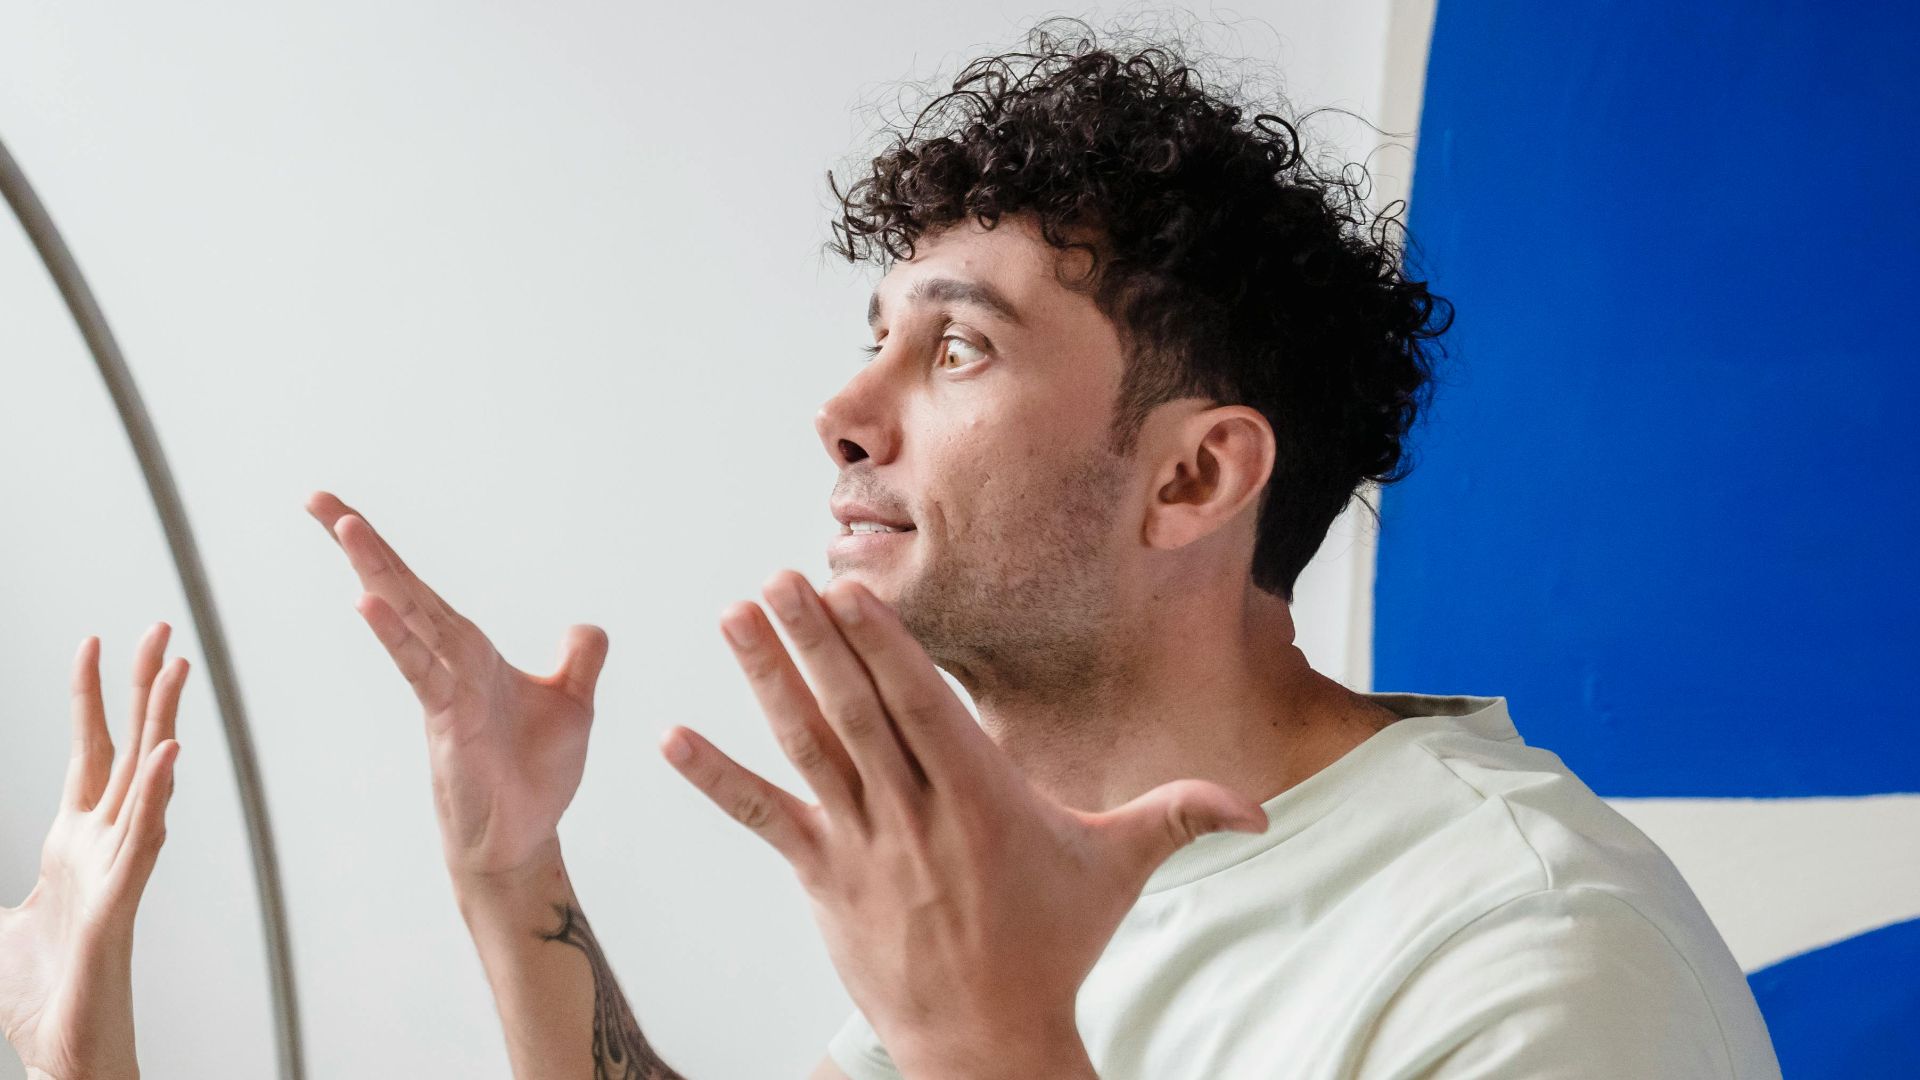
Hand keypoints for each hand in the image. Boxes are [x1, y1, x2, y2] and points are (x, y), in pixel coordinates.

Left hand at [1, 625, 185, 1079]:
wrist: (65, 1055)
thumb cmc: (44, 998)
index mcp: (73, 840)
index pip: (88, 750)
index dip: (88, 696)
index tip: (92, 640)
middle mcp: (101, 843)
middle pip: (129, 746)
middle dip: (142, 686)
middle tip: (161, 628)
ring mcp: (115, 869)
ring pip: (146, 778)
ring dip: (162, 722)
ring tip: (175, 669)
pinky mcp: (116, 902)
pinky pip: (143, 838)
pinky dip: (155, 794)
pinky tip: (168, 756)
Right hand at [306, 491, 608, 882]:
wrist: (524, 838)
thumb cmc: (536, 777)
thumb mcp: (572, 706)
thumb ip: (579, 662)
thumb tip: (587, 627)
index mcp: (472, 654)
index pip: (424, 592)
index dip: (389, 554)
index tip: (343, 512)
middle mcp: (450, 662)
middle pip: (402, 590)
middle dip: (362, 545)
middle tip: (315, 497)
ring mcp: (443, 688)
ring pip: (406, 618)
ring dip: (376, 571)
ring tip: (342, 524)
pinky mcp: (447, 719)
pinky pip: (420, 668)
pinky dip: (396, 635)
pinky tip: (369, 603)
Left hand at [661, 573, 1268, 1079]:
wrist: (987, 1042)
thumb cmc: (1053, 949)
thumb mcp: (1119, 872)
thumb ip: (1179, 817)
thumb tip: (1261, 809)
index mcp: (981, 795)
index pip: (923, 703)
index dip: (883, 643)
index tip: (847, 588)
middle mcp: (915, 813)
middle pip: (856, 710)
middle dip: (814, 638)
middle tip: (772, 578)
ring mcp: (862, 847)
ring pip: (807, 748)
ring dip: (766, 679)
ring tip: (730, 616)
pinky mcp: (823, 882)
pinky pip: (763, 820)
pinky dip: (716, 780)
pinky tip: (670, 739)